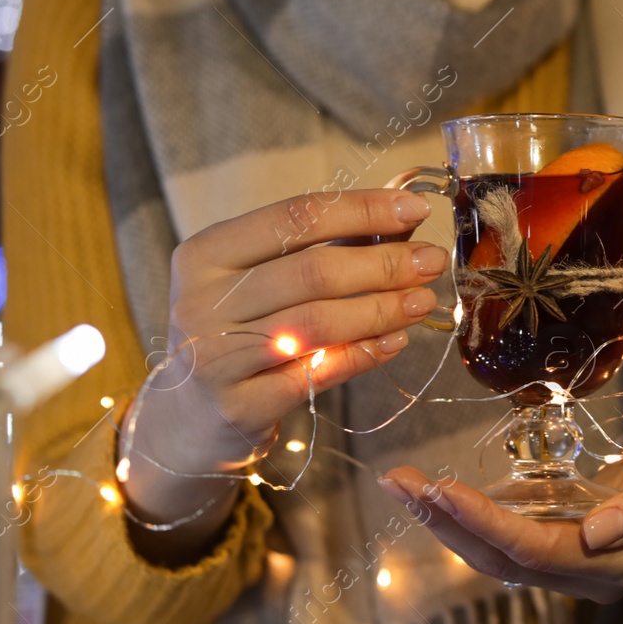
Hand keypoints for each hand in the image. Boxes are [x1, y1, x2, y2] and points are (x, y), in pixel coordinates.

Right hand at [123, 189, 444, 553]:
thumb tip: (404, 213)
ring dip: (382, 309)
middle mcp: (202, 302)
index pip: (295, 217)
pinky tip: (396, 341)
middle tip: (431, 261)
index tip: (416, 209)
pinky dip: (363, 354)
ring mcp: (216, 358)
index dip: (362, 209)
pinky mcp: (240, 405)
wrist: (191, 414)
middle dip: (384, 263)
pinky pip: (317, 374)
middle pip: (312, 271)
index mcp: (206, 254)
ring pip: (318, 323)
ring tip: (423, 300)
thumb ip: (325, 244)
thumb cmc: (239, 329)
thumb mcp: (262, 278)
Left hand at [376, 404, 622, 603]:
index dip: (487, 523)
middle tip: (401, 483)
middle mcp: (595, 570)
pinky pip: (510, 535)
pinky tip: (438, 494)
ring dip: (448, 522)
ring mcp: (580, 557)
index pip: (539, 550)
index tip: (442, 490)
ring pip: (499, 553)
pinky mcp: (568, 537)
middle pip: (505, 559)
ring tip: (405, 486)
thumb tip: (595, 534)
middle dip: (448, 523)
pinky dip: (471, 515)